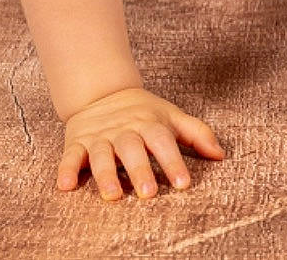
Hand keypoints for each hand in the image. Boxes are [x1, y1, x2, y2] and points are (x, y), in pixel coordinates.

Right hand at [58, 87, 224, 199]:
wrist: (101, 91)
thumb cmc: (143, 112)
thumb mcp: (171, 116)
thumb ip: (197, 133)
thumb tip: (220, 154)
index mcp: (148, 123)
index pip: (163, 141)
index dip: (173, 162)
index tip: (184, 184)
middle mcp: (123, 130)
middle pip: (131, 149)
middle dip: (139, 170)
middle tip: (148, 193)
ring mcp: (99, 137)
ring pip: (101, 155)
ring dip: (105, 174)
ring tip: (112, 195)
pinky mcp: (76, 143)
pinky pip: (70, 156)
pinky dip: (66, 170)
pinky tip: (65, 186)